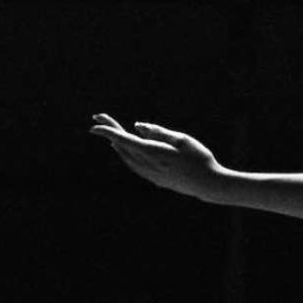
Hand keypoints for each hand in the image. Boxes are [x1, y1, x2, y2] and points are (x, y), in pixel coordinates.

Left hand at [90, 113, 223, 197]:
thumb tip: (137, 127)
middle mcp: (147, 165)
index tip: (94, 124)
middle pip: (122, 146)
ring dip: (117, 143)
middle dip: (110, 132)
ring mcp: (150, 174)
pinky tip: (124, 148)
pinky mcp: (154, 179)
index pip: (125, 140)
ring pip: (126, 157)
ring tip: (110, 130)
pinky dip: (125, 153)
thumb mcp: (181, 139)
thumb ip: (157, 132)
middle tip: (100, 117)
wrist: (208, 185)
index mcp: (154, 153)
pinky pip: (133, 164)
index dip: (109, 131)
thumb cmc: (199, 158)